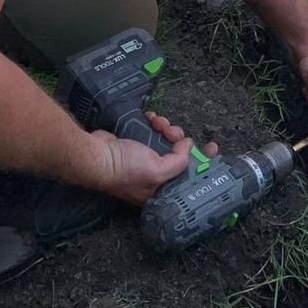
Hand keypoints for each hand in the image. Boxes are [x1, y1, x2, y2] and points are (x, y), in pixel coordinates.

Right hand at [90, 112, 219, 205]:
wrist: (95, 155)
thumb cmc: (123, 169)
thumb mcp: (157, 170)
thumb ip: (179, 162)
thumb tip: (188, 146)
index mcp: (161, 189)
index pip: (190, 177)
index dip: (203, 162)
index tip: (213, 148)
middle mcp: (155, 176)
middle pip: (180, 155)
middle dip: (180, 140)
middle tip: (175, 133)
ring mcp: (146, 159)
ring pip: (168, 140)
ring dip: (167, 128)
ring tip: (160, 124)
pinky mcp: (137, 145)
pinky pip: (153, 132)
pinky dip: (155, 124)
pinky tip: (151, 118)